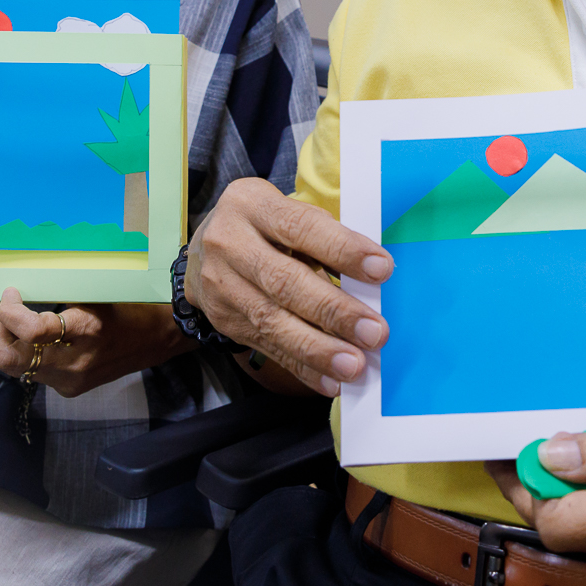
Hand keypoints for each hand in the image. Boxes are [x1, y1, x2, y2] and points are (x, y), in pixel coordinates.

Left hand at [0, 289, 194, 397]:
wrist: (159, 338)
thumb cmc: (129, 305)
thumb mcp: (96, 292)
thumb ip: (59, 293)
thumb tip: (19, 284)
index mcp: (87, 330)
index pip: (32, 332)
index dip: (9, 312)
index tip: (9, 292)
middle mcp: (75, 363)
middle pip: (11, 360)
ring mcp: (71, 381)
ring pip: (15, 369)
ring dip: (3, 341)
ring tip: (5, 318)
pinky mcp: (69, 389)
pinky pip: (32, 372)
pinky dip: (22, 350)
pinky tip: (27, 335)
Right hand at [184, 177, 390, 395]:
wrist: (203, 252)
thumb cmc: (265, 229)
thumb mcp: (286, 214)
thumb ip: (323, 239)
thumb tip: (373, 278)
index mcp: (251, 204)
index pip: (301, 227)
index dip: (342, 249)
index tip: (382, 269)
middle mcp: (229, 242)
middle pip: (284, 281)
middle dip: (333, 310)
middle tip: (374, 332)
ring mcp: (222, 285)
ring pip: (272, 321)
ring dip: (318, 348)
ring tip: (354, 364)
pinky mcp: (225, 321)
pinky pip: (267, 348)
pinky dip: (302, 367)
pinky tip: (330, 380)